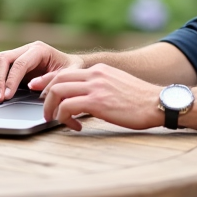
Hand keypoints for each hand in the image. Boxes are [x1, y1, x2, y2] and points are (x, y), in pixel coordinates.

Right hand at [0, 41, 83, 102]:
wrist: (70, 67)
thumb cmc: (71, 70)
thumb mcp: (70, 74)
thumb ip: (53, 79)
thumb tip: (33, 86)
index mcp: (39, 50)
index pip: (20, 63)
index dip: (11, 80)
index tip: (7, 96)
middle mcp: (24, 50)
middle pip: (2, 59)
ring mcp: (15, 57)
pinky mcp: (9, 66)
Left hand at [30, 64, 162, 131]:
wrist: (158, 103)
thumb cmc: (141, 101)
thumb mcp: (118, 85)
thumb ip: (101, 87)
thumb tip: (87, 98)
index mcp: (99, 70)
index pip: (66, 72)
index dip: (48, 81)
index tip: (39, 89)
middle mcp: (95, 75)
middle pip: (57, 80)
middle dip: (45, 95)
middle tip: (44, 110)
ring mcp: (95, 87)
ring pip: (58, 92)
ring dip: (51, 108)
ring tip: (54, 120)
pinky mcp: (97, 102)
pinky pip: (68, 107)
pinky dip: (64, 117)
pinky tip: (74, 126)